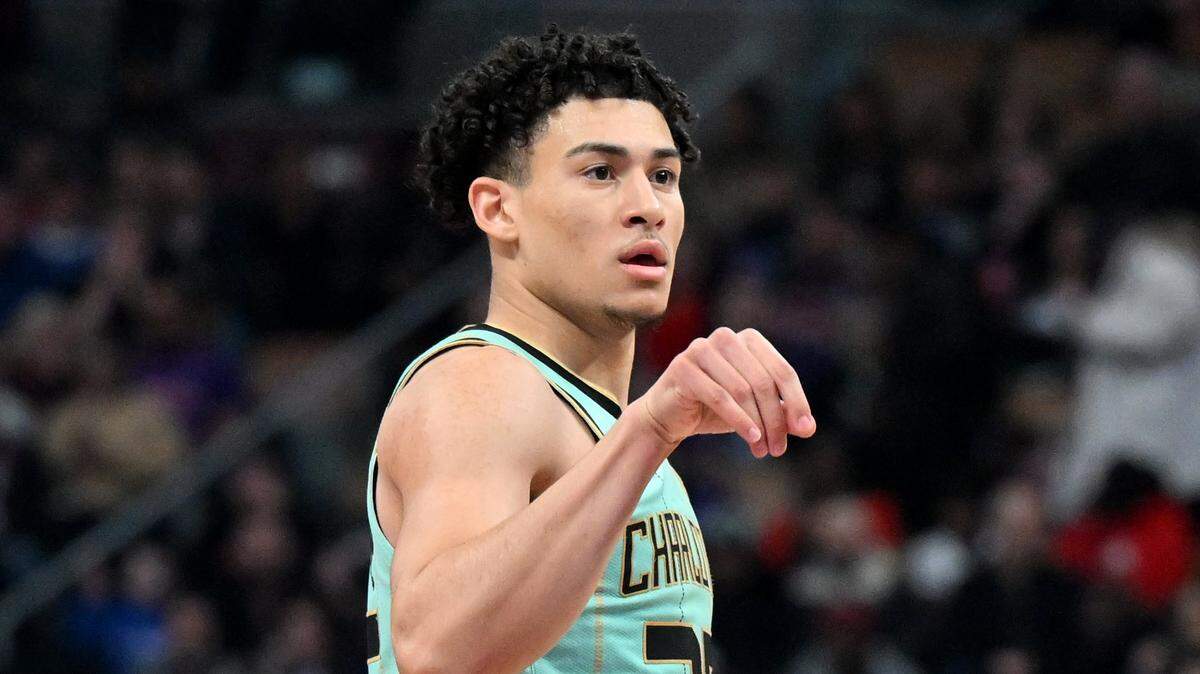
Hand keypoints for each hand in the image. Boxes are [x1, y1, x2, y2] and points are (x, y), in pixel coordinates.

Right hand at [632, 327, 814, 457]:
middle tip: (778, 449)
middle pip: (764, 382)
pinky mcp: (683, 367)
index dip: (797, 402)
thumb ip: (781, 413)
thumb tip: (808, 428)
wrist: (668, 417)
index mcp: (748, 340)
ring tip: (763, 449)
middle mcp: (726, 338)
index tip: (804, 430)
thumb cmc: (714, 409)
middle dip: (776, 419)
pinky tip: (751, 437)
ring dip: (758, 424)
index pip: (782, 371)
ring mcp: (701, 349)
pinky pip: (719, 396)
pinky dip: (739, 420)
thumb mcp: (753, 411)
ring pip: (742, 390)